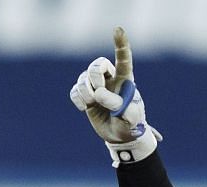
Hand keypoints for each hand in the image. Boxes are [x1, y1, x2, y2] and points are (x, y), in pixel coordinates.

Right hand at [69, 27, 157, 163]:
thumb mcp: (130, 118)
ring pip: (84, 78)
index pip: (123, 59)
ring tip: (93, 104)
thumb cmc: (131, 125)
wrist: (121, 137)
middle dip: (94, 76)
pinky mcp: (86, 96)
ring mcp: (97, 87)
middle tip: (98, 92)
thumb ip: (117, 104)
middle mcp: (110, 80)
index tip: (117, 29)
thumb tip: (98, 93)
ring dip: (85, 91)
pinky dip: (77, 98)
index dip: (120, 44)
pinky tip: (84, 107)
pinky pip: (75, 90)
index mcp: (125, 80)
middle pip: (97, 65)